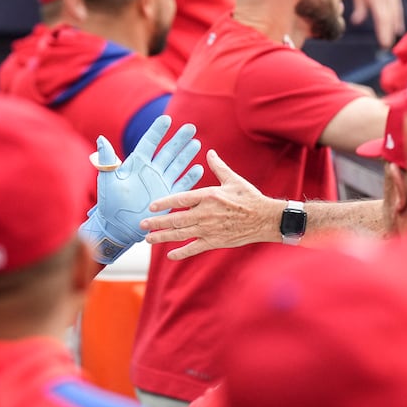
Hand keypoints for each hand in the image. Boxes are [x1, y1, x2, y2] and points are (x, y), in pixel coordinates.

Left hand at [79, 116, 203, 263]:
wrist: (117, 226)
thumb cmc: (108, 203)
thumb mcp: (107, 179)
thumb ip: (107, 160)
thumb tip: (101, 138)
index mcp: (137, 164)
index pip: (149, 142)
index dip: (157, 131)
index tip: (166, 119)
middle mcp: (151, 171)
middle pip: (168, 151)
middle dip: (179, 139)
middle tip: (190, 127)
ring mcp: (160, 183)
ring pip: (177, 165)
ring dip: (187, 155)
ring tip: (196, 143)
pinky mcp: (167, 197)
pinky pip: (182, 185)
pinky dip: (190, 177)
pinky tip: (199, 168)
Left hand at [140, 150, 285, 259]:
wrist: (266, 218)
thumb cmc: (249, 197)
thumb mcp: (233, 179)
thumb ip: (218, 167)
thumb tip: (210, 152)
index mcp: (208, 196)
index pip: (180, 199)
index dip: (163, 203)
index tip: (150, 206)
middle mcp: (205, 213)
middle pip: (175, 219)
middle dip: (156, 223)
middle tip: (141, 225)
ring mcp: (209, 229)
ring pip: (180, 235)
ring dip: (162, 237)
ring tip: (148, 239)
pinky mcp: (215, 241)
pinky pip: (194, 248)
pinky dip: (181, 252)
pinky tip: (169, 255)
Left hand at [349, 0, 404, 49]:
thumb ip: (359, 9)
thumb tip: (356, 22)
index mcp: (378, 0)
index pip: (382, 20)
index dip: (383, 33)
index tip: (383, 44)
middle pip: (389, 21)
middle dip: (388, 34)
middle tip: (386, 47)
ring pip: (395, 16)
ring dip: (393, 29)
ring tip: (391, 41)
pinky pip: (397, 11)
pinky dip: (397, 20)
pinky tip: (397, 29)